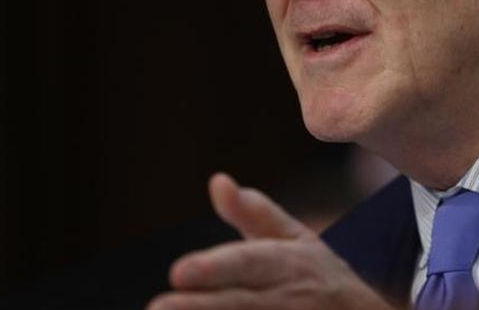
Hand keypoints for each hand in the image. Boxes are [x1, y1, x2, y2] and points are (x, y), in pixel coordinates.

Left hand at [147, 173, 393, 309]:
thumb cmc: (321, 277)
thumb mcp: (295, 239)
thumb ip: (253, 212)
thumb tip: (216, 181)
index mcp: (291, 263)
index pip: (250, 262)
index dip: (216, 268)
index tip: (178, 272)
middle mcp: (294, 298)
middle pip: (243, 304)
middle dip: (200, 308)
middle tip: (156, 308)